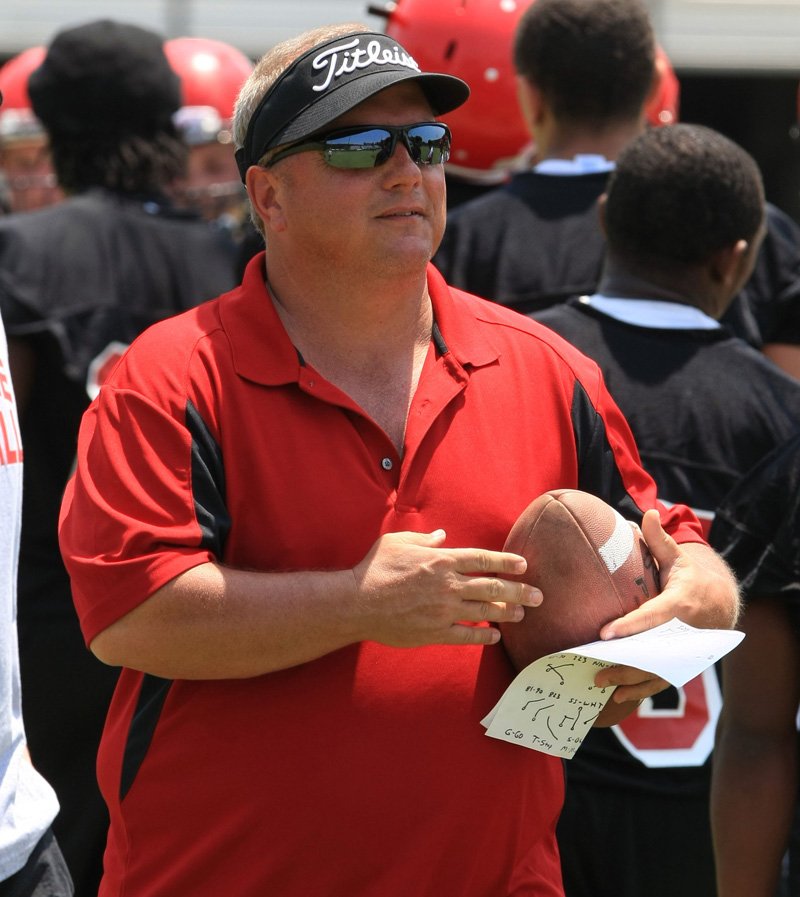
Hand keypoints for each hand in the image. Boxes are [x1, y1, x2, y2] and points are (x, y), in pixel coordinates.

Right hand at [351, 529, 541, 647]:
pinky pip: (467, 636)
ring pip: (485, 613)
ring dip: (507, 614)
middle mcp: (448, 584)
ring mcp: (443, 610)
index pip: (484, 559)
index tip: (523, 565)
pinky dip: (484, 636)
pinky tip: (495, 636)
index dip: (507, 562)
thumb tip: (441, 536)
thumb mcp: (398, 542)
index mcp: (441, 560)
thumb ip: (424, 539)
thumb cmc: (375, 569)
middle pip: (493, 588)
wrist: (356, 603)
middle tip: (538, 596)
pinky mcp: (435, 632)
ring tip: (522, 615)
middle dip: (520, 591)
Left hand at [588, 508, 738, 713]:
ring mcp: (684, 651)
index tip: (605, 633)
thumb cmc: (690, 578)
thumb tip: (647, 513)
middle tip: (594, 664)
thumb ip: (660, 540)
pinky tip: (618, 696)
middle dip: (623, 660)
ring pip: (655, 671)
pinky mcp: (683, 664)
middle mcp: (684, 632)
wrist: (722, 605)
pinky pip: (661, 681)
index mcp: (681, 604)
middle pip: (651, 651)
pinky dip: (640, 690)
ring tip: (599, 681)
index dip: (629, 626)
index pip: (652, 617)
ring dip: (627, 680)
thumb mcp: (678, 558)